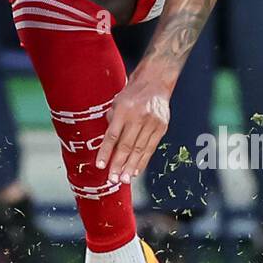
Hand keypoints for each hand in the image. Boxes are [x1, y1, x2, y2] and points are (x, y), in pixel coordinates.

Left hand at [96, 64, 174, 184]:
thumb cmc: (132, 93)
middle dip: (118, 164)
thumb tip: (108, 142)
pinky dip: (143, 161)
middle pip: (126, 145)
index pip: (112, 135)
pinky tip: (136, 170)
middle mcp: (138, 117)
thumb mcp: (117, 102)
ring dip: (131, 166)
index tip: (101, 165)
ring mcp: (152, 123)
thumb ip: (112, 121)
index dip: (106, 152)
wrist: (155, 83)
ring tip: (123, 179)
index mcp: (124, 109)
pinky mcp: (161, 127)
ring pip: (140, 149)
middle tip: (112, 179)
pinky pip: (151, 148)